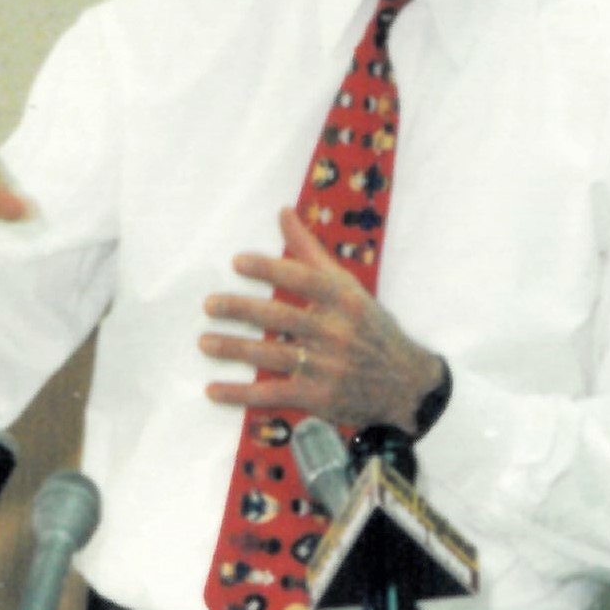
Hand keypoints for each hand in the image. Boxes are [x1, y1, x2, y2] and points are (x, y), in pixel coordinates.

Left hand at [198, 206, 446, 434]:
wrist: (404, 384)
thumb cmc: (369, 328)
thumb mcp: (347, 288)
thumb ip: (310, 252)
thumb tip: (283, 213)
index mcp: (344, 299)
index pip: (304, 279)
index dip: (269, 269)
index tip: (237, 261)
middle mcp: (336, 331)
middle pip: (281, 317)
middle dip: (241, 310)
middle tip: (209, 304)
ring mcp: (326, 366)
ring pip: (271, 355)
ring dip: (234, 350)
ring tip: (204, 343)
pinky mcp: (318, 397)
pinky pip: (272, 394)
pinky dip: (240, 393)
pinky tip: (212, 390)